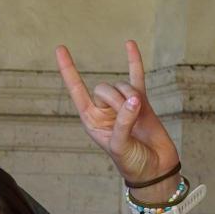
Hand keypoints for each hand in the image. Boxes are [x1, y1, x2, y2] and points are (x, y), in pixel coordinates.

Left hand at [56, 41, 178, 184]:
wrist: (155, 169)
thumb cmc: (132, 163)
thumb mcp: (120, 147)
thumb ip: (123, 123)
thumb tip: (134, 100)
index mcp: (91, 120)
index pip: (76, 90)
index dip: (68, 70)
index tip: (60, 49)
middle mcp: (103, 110)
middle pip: (103, 88)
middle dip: (116, 99)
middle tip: (127, 118)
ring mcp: (123, 105)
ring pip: (123, 85)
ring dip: (131, 98)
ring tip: (138, 117)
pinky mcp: (142, 102)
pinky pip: (137, 77)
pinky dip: (134, 61)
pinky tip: (129, 44)